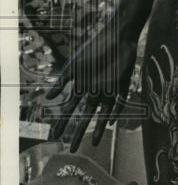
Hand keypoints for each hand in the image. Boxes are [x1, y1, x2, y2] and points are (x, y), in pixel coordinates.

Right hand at [44, 21, 137, 151]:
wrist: (117, 35)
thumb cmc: (95, 48)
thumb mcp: (75, 66)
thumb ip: (62, 81)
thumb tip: (47, 98)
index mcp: (82, 87)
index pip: (70, 110)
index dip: (63, 123)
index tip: (54, 136)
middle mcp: (95, 91)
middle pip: (86, 116)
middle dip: (78, 132)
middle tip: (71, 149)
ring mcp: (110, 89)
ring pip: (103, 113)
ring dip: (100, 128)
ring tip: (94, 144)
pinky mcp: (124, 84)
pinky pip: (120, 101)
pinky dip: (116, 111)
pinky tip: (112, 122)